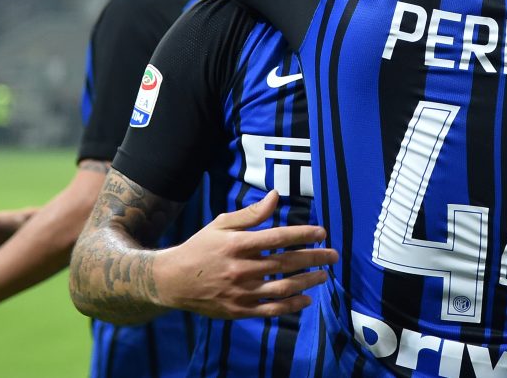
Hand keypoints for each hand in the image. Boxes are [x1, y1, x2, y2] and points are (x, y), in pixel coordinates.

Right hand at [155, 191, 337, 319]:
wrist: (173, 281)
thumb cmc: (201, 248)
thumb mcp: (221, 224)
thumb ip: (250, 214)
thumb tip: (275, 196)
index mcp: (238, 245)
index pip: (278, 238)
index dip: (303, 235)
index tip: (322, 233)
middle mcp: (241, 269)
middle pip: (285, 263)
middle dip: (314, 258)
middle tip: (333, 255)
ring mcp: (241, 292)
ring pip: (282, 288)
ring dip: (307, 282)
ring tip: (323, 275)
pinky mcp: (239, 310)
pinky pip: (270, 310)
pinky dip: (290, 306)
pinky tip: (306, 300)